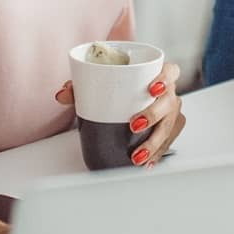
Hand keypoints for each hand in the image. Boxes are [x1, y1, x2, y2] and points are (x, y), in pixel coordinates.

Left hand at [55, 62, 186, 167]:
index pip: (170, 71)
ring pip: (170, 126)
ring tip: (137, 156)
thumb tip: (62, 94)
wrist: (124, 94)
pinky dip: (157, 153)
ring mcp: (171, 112)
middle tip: (134, 124)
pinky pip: (168, 142)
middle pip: (170, 102)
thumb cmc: (117, 85)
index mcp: (157, 73)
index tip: (151, 90)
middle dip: (154, 115)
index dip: (165, 79)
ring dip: (155, 143)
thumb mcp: (96, 83)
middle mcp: (168, 93)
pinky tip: (147, 163)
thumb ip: (78, 86)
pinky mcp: (169, 129)